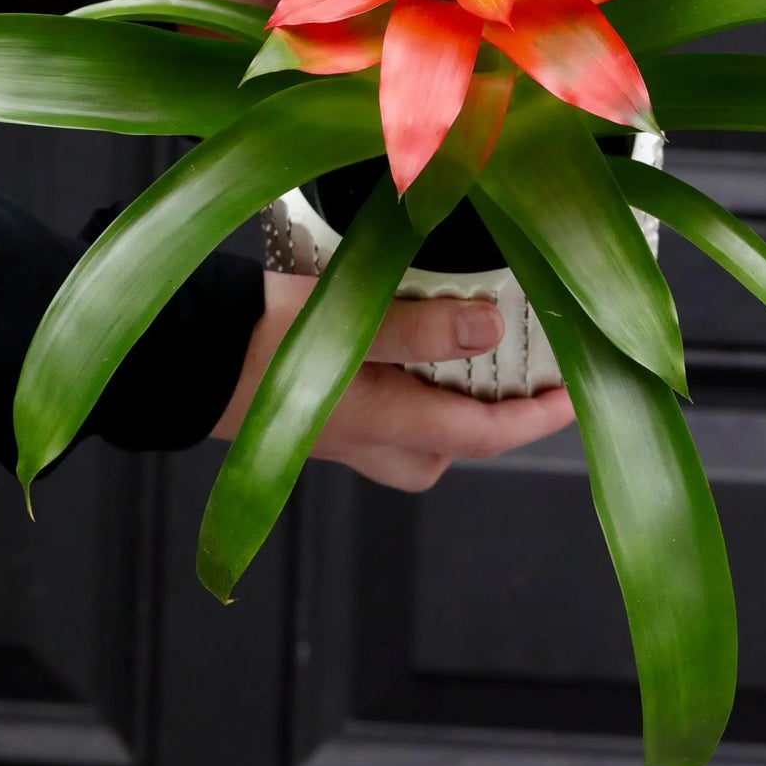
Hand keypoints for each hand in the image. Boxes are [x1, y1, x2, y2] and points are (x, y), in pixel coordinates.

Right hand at [212, 274, 576, 489]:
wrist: (185, 358)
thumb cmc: (259, 342)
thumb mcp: (350, 322)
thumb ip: (424, 328)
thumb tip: (493, 326)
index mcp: (392, 427)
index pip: (489, 434)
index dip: (541, 415)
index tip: (580, 392)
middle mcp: (378, 442)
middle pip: (462, 441)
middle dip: (499, 408)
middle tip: (530, 358)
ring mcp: (350, 434)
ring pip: (427, 430)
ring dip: (457, 392)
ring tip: (478, 334)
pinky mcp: (328, 413)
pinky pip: (394, 410)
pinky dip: (420, 381)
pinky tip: (416, 335)